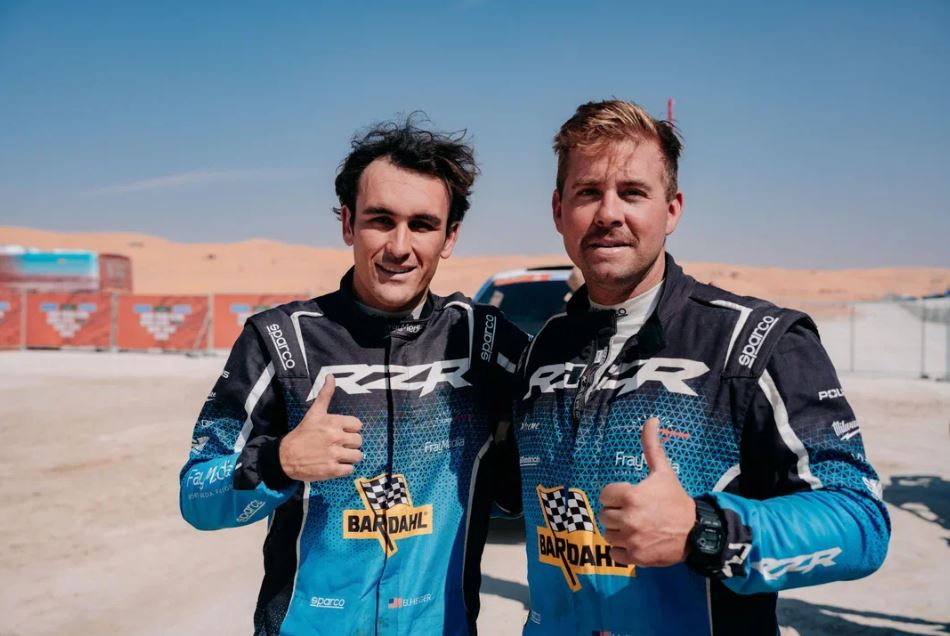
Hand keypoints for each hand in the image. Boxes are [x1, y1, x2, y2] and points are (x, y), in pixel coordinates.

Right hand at [278, 375, 362, 480]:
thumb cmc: (302, 433)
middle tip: (339, 444)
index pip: (358, 425)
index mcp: (333, 422)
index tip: (341, 432)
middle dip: (350, 443)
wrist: (285, 457)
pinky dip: (344, 469)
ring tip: (338, 455)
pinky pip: (350, 470)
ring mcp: (334, 455)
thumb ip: (325, 394)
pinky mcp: (332, 470)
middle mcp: (336, 438)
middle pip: (359, 441)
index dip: (350, 429)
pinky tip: (335, 464)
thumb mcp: (314, 412)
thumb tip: (331, 376)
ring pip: (357, 456)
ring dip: (350, 457)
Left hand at [598, 417, 694, 566]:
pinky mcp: (635, 557)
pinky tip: (635, 541)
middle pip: (605, 515)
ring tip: (635, 527)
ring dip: (618, 531)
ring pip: (608, 534)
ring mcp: (631, 540)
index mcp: (631, 496)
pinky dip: (622, 549)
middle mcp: (628, 519)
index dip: (616, 495)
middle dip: (616, 512)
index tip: (629, 496)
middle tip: (633, 512)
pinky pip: (615, 553)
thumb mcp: (663, 471)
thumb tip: (651, 419)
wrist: (696, 531)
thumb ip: (652, 446)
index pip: (605, 495)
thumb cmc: (676, 499)